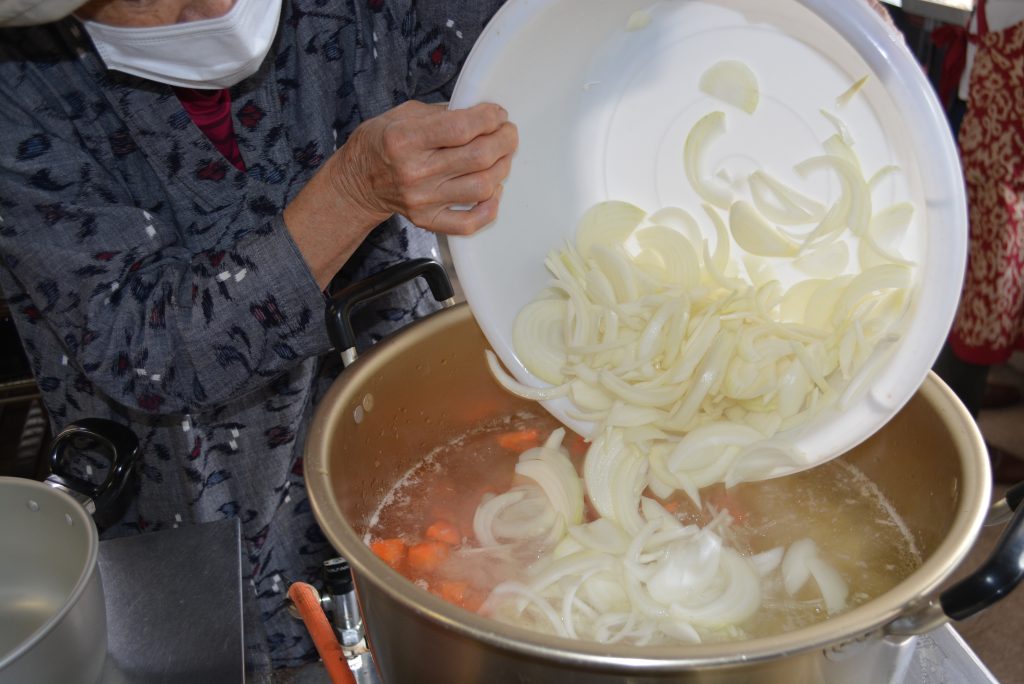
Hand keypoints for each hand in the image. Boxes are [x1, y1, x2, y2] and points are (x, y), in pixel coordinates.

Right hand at [331, 101, 518, 235]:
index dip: (490, 118)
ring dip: (502, 168)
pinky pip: (470, 222)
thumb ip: (443, 114)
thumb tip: (481, 114)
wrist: (359, 182)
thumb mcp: (404, 114)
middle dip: (504, 140)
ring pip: (482, 187)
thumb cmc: (382, 143)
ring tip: (501, 157)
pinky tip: (492, 191)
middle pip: (479, 157)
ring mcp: (423, 200)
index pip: (462, 128)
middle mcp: (415, 172)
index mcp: (406, 139)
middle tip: (508, 133)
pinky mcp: (428, 221)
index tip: (498, 114)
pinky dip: (490, 208)